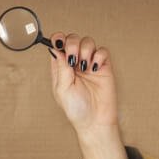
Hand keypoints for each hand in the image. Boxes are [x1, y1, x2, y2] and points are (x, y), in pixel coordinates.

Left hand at [48, 31, 128, 158]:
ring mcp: (89, 63)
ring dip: (85, 50)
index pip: (57, 46)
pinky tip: (95, 68)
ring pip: (88, 42)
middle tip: (74, 60)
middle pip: (72, 39)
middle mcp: (74, 63)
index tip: (58, 41)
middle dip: (73, 44)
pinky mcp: (103, 66)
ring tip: (85, 67)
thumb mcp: (62, 88)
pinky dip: (98, 56)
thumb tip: (55, 48)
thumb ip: (60, 67)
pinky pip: (102, 51)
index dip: (57, 39)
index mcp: (60, 68)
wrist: (95, 119)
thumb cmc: (76, 109)